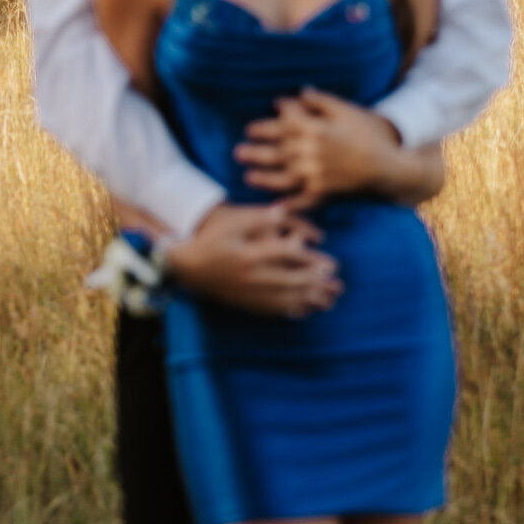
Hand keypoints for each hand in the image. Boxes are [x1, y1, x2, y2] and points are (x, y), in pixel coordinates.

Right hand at [165, 202, 341, 316]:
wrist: (185, 266)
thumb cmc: (210, 239)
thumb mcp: (232, 221)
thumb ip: (259, 217)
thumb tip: (284, 212)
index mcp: (251, 255)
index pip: (288, 258)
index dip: (312, 261)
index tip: (332, 265)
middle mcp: (252, 277)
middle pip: (292, 282)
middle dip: (318, 285)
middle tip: (338, 285)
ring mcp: (248, 293)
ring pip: (285, 300)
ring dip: (310, 301)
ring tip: (329, 301)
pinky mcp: (244, 303)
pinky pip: (271, 310)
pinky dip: (290, 310)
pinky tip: (305, 311)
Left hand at [236, 91, 444, 209]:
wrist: (389, 165)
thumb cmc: (370, 134)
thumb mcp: (347, 110)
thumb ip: (321, 101)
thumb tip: (299, 91)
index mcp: (315, 129)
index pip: (283, 125)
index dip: (266, 124)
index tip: (250, 127)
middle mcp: (311, 153)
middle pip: (277, 151)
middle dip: (256, 150)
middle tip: (237, 151)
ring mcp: (316, 175)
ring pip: (282, 176)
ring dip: (263, 176)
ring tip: (247, 176)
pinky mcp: (324, 192)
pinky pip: (301, 200)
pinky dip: (287, 205)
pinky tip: (273, 206)